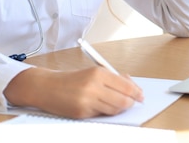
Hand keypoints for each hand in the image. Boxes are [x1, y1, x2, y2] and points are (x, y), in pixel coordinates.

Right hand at [4, 66, 143, 117]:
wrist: (46, 87)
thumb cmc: (70, 79)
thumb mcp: (92, 72)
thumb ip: (112, 78)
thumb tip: (131, 85)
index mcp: (98, 73)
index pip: (126, 86)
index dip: (137, 93)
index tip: (141, 96)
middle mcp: (93, 86)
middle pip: (123, 100)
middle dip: (130, 103)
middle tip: (133, 103)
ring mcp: (87, 101)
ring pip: (114, 110)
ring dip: (118, 108)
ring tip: (116, 104)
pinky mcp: (82, 113)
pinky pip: (101, 115)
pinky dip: (104, 112)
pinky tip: (100, 106)